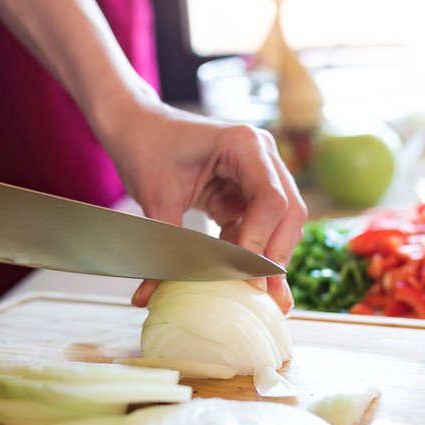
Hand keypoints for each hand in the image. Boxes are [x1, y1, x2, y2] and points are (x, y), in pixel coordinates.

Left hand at [107, 103, 305, 312]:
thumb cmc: (145, 148)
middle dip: (276, 255)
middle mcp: (262, 156)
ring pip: (281, 222)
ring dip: (266, 257)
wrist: (135, 126)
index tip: (248, 278)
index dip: (262, 241)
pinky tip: (234, 275)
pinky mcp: (247, 190)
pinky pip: (260, 225)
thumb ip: (165, 245)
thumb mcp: (155, 197)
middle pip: (289, 212)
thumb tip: (151, 298)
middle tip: (266, 296)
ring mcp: (259, 172)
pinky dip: (250, 251)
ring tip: (253, 293)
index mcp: (244, 145)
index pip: (272, 200)